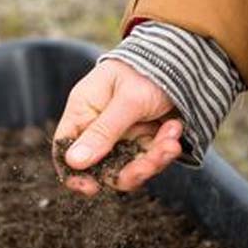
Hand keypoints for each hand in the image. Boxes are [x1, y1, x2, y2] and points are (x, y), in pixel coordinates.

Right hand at [53, 59, 182, 195]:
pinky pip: (149, 159)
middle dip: (130, 170)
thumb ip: (103, 131)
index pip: (66, 147)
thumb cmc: (146, 71)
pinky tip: (175, 128)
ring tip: (172, 140)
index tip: (91, 188)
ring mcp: (122, 135)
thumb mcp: (127, 100)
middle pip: (102, 166)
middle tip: (153, 161)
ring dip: (154, 159)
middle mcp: (99, 126)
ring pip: (129, 167)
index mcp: (84, 110)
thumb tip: (73, 162)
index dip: (73, 172)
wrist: (181, 59)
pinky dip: (165, 148)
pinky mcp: (144, 139)